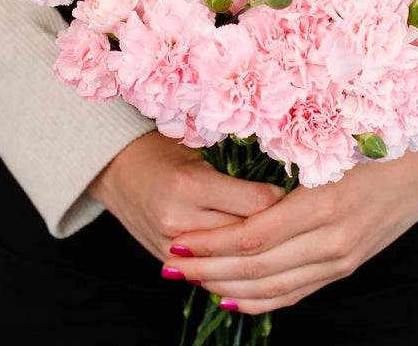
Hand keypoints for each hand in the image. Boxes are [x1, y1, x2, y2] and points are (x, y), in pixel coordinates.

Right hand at [87, 131, 284, 261]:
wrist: (118, 170)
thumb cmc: (165, 149)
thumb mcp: (201, 146)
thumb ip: (237, 166)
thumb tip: (286, 181)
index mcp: (190, 184)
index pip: (257, 202)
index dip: (283, 198)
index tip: (296, 190)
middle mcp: (180, 219)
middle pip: (249, 234)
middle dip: (278, 226)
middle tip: (299, 216)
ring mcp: (172, 247)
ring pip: (235, 258)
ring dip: (260, 249)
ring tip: (284, 236)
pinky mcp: (169, 262)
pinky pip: (214, 272)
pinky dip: (236, 265)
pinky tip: (257, 259)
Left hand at [163, 145, 417, 312]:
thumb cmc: (377, 140)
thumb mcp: (332, 141)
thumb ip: (287, 159)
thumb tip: (232, 167)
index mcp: (325, 203)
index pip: (254, 237)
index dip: (212, 243)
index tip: (178, 238)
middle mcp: (334, 240)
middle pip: (257, 267)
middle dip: (208, 269)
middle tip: (172, 263)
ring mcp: (342, 260)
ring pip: (273, 286)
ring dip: (227, 286)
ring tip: (191, 279)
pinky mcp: (345, 267)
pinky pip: (296, 294)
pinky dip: (261, 299)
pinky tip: (232, 297)